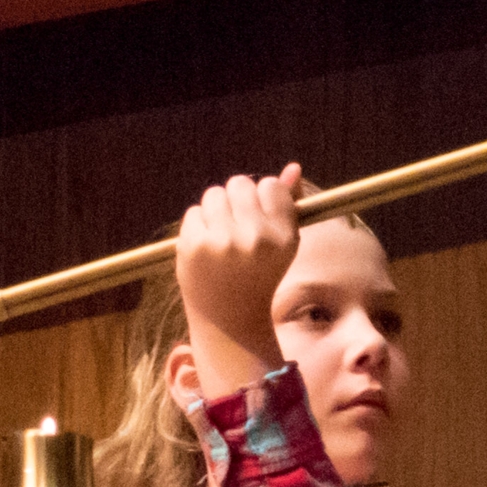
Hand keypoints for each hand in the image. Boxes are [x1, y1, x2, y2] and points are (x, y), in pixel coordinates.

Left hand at [175, 164, 303, 400]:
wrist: (228, 320)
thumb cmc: (257, 276)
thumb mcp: (280, 243)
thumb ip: (286, 203)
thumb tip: (293, 166)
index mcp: (283, 236)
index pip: (270, 186)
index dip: (261, 200)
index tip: (259, 222)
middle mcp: (256, 237)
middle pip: (239, 183)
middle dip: (236, 202)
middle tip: (237, 230)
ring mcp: (223, 242)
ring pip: (214, 194)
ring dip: (215, 212)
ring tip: (221, 239)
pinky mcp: (195, 246)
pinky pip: (193, 213)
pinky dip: (197, 227)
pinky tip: (206, 249)